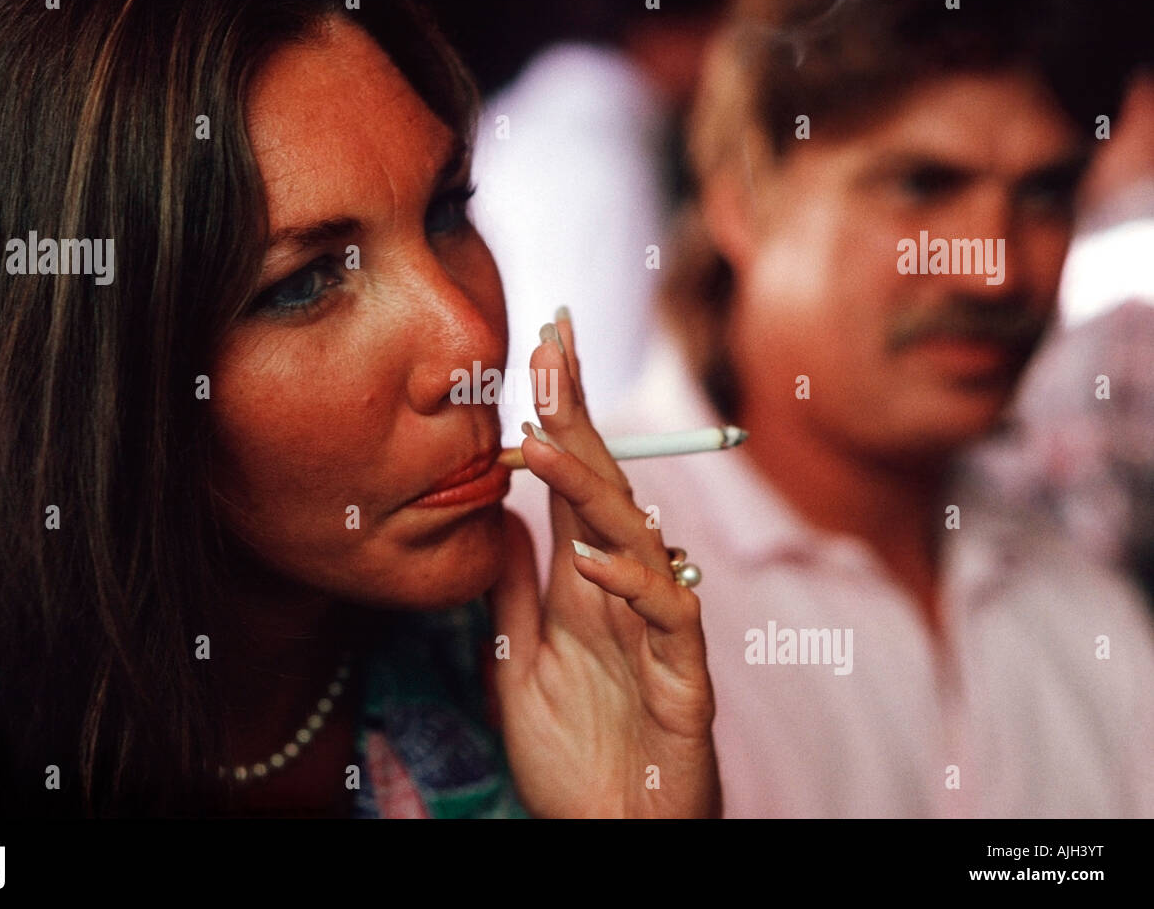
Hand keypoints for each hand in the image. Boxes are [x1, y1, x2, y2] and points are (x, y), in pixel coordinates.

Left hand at [488, 309, 719, 817]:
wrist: (614, 836)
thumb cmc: (576, 756)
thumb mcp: (517, 664)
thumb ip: (510, 593)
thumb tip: (494, 516)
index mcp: (585, 583)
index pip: (571, 481)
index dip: (558, 413)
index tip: (538, 345)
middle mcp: (625, 592)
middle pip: (605, 486)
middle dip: (578, 414)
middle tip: (550, 342)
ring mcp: (658, 631)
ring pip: (638, 539)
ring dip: (591, 487)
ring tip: (544, 438)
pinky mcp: (683, 681)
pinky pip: (666, 620)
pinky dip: (632, 586)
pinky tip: (590, 561)